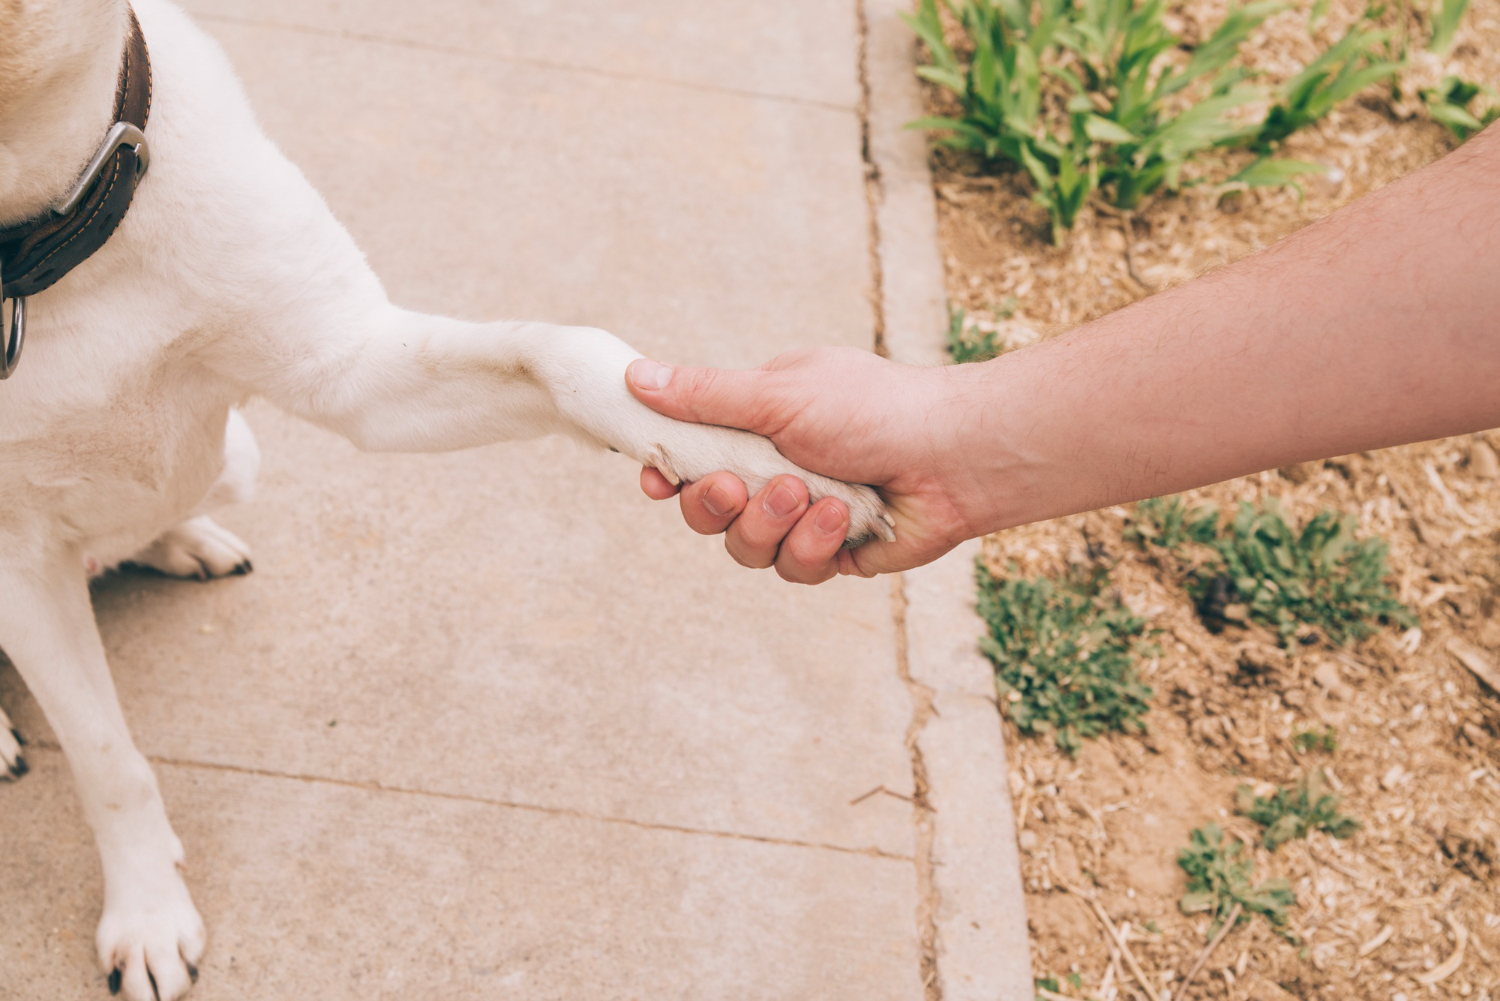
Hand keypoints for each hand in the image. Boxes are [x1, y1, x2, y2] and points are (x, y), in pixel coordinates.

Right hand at [625, 347, 976, 582]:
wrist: (954, 454)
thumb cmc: (874, 409)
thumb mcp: (778, 393)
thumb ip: (705, 395)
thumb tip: (635, 376)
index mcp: (759, 424)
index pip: (692, 455)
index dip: (668, 473)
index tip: (656, 478)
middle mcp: (777, 470)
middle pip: (708, 512)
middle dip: (716, 505)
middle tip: (737, 486)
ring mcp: (804, 515)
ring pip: (746, 548)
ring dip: (771, 524)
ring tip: (808, 495)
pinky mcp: (834, 553)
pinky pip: (794, 568)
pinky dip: (814, 544)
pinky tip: (842, 518)